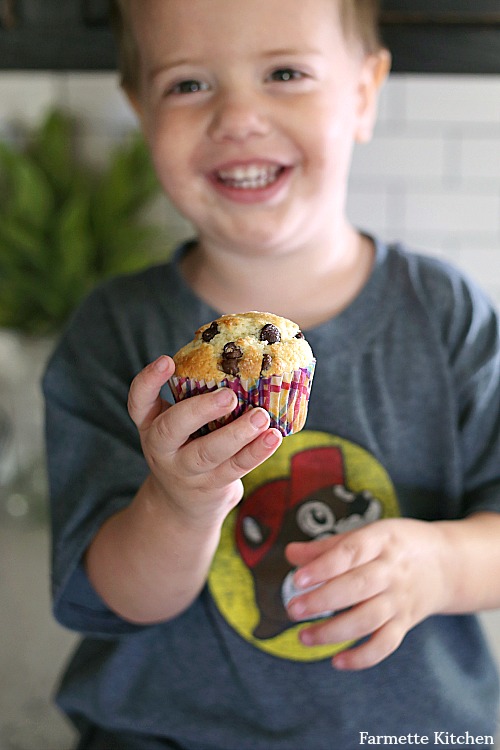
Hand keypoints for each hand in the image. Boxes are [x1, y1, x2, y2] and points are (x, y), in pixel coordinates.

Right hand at [127, 356, 282, 525]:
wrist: (181, 505)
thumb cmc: (186, 446)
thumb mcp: (177, 425)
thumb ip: (194, 398)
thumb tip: (239, 356)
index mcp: (151, 424)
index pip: (138, 402)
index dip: (149, 380)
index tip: (167, 360)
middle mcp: (162, 448)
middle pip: (172, 429)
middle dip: (200, 410)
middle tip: (229, 396)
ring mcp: (185, 471)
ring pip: (208, 453)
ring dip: (237, 434)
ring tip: (261, 417)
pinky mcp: (211, 486)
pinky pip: (235, 468)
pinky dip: (256, 452)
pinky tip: (273, 437)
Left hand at [285, 518, 450, 669]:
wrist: (447, 564)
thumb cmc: (397, 546)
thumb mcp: (368, 534)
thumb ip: (328, 547)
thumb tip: (291, 553)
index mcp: (380, 541)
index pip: (350, 552)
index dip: (324, 566)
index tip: (298, 578)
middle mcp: (392, 571)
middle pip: (357, 587)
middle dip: (323, 601)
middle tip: (293, 609)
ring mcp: (400, 599)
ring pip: (368, 619)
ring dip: (334, 632)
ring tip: (304, 636)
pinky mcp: (405, 623)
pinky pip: (385, 644)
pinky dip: (363, 657)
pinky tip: (337, 661)